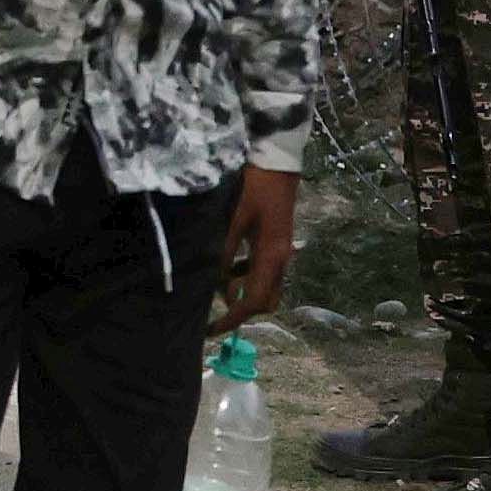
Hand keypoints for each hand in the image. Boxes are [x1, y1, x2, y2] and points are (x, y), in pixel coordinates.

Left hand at [211, 167, 298, 336]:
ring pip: (264, 286)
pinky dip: (245, 274)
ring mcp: (281, 251)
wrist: (277, 160)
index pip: (253, 301)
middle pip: (264, 300)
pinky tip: (226, 264)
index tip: (211, 330)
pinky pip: (262, 270)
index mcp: (271, 257)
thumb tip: (209, 280)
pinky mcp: (276, 242)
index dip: (232, 319)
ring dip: (241, 290)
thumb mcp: (233, 219)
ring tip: (215, 283)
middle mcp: (280, 260)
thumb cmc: (254, 187)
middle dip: (241, 309)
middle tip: (214, 308)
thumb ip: (222, 251)